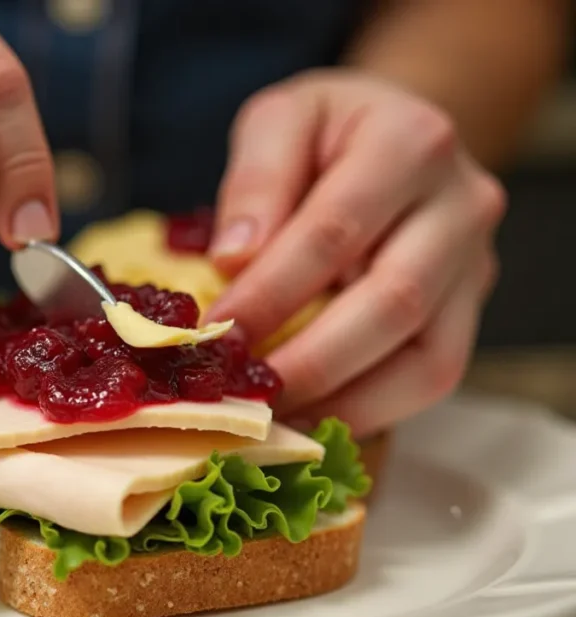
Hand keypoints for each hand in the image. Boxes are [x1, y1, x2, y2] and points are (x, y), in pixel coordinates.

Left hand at [206, 70, 504, 437]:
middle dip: (309, 360)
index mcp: (411, 142)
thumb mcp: (278, 120)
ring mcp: (477, 264)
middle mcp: (462, 205)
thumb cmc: (328, 131)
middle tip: (243, 392)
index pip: (334, 231)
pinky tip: (312, 415)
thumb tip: (234, 261)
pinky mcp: (471, 309)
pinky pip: (432, 377)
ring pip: (428, 359)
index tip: (217, 332)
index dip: (271, 292)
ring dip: (343, 400)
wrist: (398, 133)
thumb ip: (256, 180)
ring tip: (274, 418)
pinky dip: (370, 408)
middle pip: (393, 303)